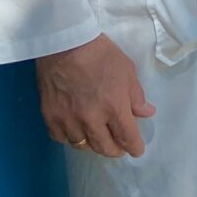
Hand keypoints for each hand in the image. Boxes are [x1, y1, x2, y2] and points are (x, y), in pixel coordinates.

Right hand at [37, 35, 154, 158]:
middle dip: (115, 150)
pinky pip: (62, 138)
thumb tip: (146, 113)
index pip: (127, 136)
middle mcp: (91, 119)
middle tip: (119, 148)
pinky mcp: (50, 118)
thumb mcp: (127, 70)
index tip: (137, 150)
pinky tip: (77, 133)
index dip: (134, 147)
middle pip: (104, 147)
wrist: (65, 46)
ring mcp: (68, 120)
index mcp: (114, 107)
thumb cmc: (101, 54)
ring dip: (93, 145)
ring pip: (82, 146)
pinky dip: (71, 138)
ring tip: (99, 140)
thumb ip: (136, 96)